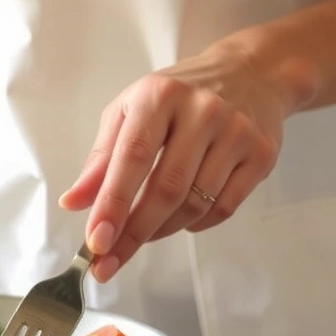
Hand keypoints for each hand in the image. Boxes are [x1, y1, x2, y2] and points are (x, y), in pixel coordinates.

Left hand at [59, 42, 315, 282]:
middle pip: (166, 188)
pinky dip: (195, 224)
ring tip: (142, 234)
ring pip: (195, 204)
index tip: (96, 241)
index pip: (133, 157)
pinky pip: (224, 208)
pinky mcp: (261, 154)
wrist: (249, 74)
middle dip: (133, 233)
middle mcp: (202, 111)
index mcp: (159, 96)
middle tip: (109, 261)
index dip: (113, 204)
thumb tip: (74, 202)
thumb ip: (100, 159)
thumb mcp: (128, 112)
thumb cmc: (177, 97)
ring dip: (161, 231)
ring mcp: (236, 132)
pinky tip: (179, 218)